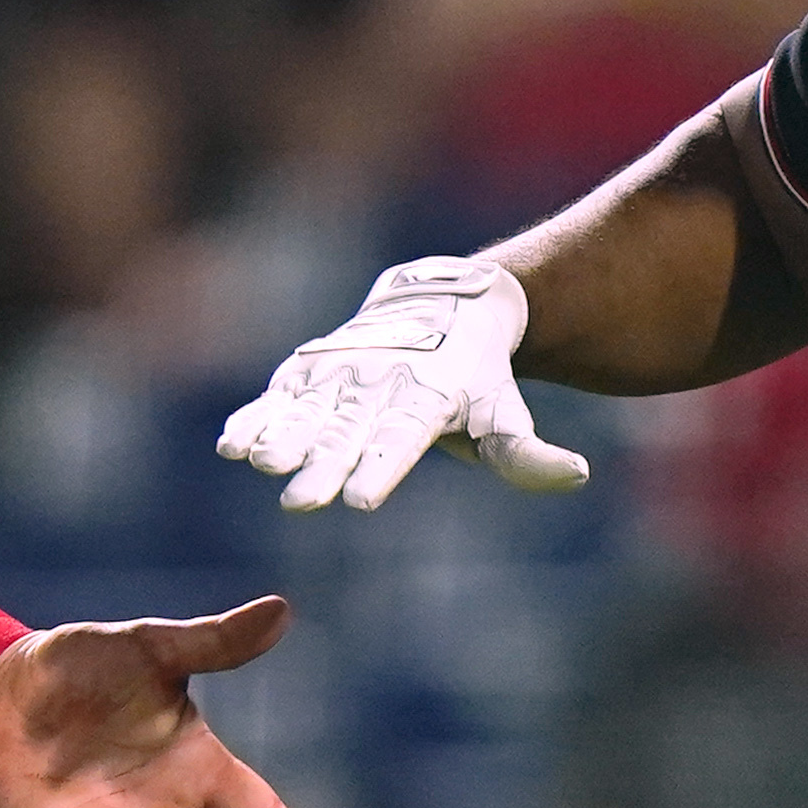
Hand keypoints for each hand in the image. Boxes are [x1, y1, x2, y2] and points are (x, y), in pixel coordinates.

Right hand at [215, 257, 594, 512]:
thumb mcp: (504, 414)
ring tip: (257, 462)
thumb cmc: (476, 379)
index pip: (403, 438)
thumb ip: (528, 454)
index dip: (380, 468)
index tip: (359, 500)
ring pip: (307, 412)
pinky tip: (232, 446)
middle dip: (322, 465)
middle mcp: (379, 382)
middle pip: (347, 431)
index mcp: (428, 396)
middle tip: (301, 501)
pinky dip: (255, 419)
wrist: (444, 305)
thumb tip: (576, 473)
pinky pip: (279, 399)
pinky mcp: (308, 372)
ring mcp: (339, 373)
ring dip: (281, 439)